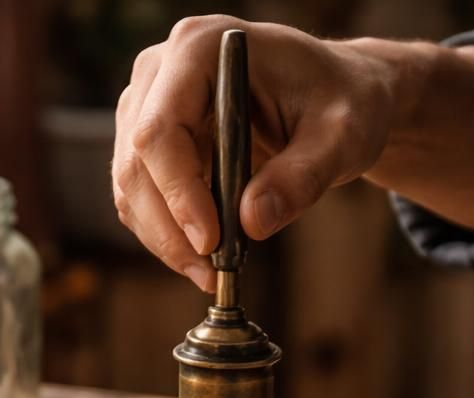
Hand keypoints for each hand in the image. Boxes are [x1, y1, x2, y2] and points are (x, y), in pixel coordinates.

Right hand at [112, 16, 396, 290]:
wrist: (336, 96)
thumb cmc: (341, 101)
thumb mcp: (342, 135)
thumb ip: (303, 176)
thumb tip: (253, 224)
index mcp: (201, 48)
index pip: (161, 129)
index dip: (178, 192)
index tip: (211, 241)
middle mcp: (161, 71)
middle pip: (135, 163)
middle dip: (169, 228)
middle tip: (211, 272)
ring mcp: (147, 104)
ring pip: (130, 187)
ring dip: (164, 239)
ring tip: (212, 272)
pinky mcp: (149, 139)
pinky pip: (139, 196)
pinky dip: (166, 233)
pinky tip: (203, 254)